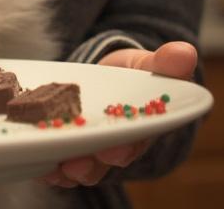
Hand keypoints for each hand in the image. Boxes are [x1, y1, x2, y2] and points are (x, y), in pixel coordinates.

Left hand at [36, 41, 197, 187]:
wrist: (107, 76)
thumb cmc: (133, 74)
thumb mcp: (148, 64)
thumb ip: (164, 63)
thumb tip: (186, 52)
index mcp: (140, 130)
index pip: (134, 144)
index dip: (125, 149)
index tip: (116, 149)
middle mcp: (114, 147)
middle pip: (103, 164)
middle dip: (91, 166)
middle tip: (78, 165)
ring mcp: (88, 150)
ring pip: (78, 168)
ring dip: (66, 171)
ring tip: (55, 168)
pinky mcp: (63, 145)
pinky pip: (54, 162)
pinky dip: (45, 167)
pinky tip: (37, 165)